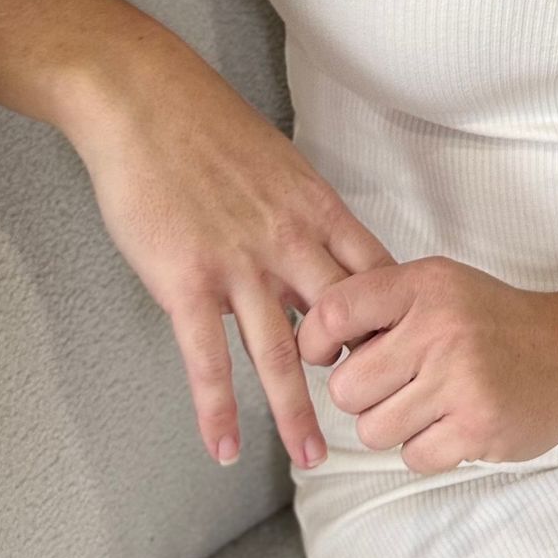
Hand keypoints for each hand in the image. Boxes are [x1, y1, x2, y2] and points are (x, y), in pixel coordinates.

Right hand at [74, 50, 396, 470]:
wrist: (145, 99)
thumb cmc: (208, 126)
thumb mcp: (278, 164)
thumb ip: (299, 214)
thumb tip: (314, 250)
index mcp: (316, 210)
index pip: (376, 278)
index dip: (397, 323)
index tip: (412, 360)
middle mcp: (289, 242)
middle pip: (343, 324)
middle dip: (366, 377)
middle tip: (382, 422)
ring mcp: (239, 265)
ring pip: (281, 354)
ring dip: (298, 413)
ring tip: (314, 459)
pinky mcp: (186, 280)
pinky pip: (207, 358)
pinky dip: (217, 409)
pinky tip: (223, 447)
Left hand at [295, 257, 557, 473]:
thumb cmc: (498, 322)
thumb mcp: (442, 287)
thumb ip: (382, 304)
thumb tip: (310, 339)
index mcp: (424, 285)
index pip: (333, 313)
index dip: (315, 342)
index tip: (332, 354)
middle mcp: (440, 328)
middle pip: (346, 389)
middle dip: (364, 396)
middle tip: (399, 384)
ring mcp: (461, 380)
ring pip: (374, 430)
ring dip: (396, 426)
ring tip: (432, 403)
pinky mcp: (478, 427)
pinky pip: (412, 457)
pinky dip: (428, 448)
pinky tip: (455, 423)